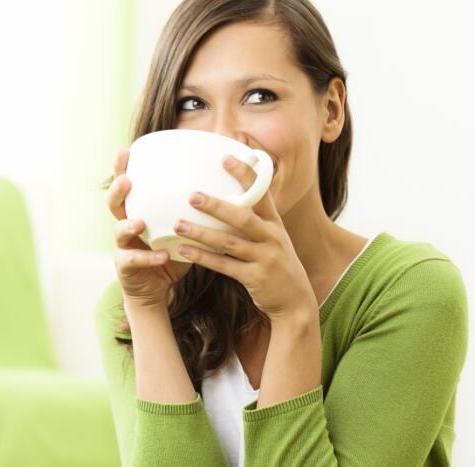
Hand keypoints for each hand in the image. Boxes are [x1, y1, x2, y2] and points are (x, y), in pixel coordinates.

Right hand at [107, 146, 192, 307]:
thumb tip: (228, 190)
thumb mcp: (183, 230)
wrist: (157, 289)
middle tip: (126, 180)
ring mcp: (123, 247)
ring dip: (128, 226)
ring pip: (119, 232)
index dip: (123, 168)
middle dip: (118, 190)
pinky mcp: (126, 268)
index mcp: (139, 212)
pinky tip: (162, 256)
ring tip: (139, 223)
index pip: (128, 186)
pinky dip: (149, 258)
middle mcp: (126, 226)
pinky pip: (135, 261)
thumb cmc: (172, 254)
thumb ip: (195, 212)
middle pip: (114, 204)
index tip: (127, 149)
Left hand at [173, 154, 315, 321]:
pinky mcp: (255, 278)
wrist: (295, 301)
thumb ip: (255, 222)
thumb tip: (225, 201)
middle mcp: (272, 238)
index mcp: (275, 224)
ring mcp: (265, 258)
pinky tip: (184, 250)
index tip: (226, 157)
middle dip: (217, 206)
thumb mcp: (274, 239)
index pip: (261, 194)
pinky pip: (224, 266)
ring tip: (178, 224)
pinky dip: (203, 257)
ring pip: (229, 243)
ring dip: (202, 233)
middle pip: (243, 218)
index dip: (246, 175)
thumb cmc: (277, 265)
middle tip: (192, 195)